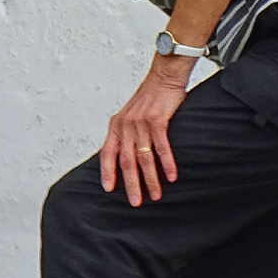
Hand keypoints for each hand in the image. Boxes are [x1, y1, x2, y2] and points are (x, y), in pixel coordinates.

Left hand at [100, 65, 188, 205]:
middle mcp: (126, 125)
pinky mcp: (158, 120)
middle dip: (131, 184)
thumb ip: (126, 133)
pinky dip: (167, 163)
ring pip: (144, 157)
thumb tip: (125, 155)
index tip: (108, 189)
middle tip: (135, 202)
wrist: (164, 76)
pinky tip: (171, 175)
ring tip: (156, 194)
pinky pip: (162, 147)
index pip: (107, 153)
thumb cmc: (150, 96)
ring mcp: (141, 123)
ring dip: (150, 179)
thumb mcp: (130, 114)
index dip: (107, 172)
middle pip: (126, 160)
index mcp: (116, 125)